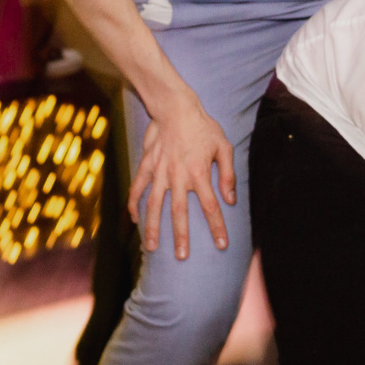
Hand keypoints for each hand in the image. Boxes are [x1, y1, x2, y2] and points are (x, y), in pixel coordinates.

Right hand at [128, 94, 236, 258]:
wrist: (175, 107)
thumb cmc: (203, 127)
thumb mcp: (224, 146)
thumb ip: (228, 174)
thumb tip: (230, 199)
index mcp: (200, 174)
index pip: (211, 207)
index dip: (217, 227)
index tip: (221, 245)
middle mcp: (178, 177)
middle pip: (179, 213)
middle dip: (181, 237)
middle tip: (181, 257)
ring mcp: (160, 172)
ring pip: (154, 205)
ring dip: (152, 228)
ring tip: (151, 247)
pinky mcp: (147, 166)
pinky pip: (138, 188)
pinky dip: (134, 204)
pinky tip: (134, 219)